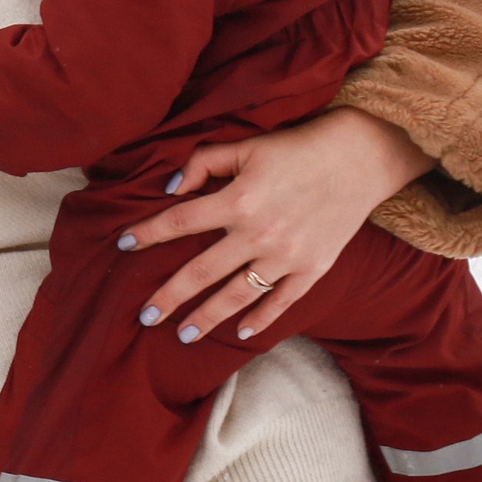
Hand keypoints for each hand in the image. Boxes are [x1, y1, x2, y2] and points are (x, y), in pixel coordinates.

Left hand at [124, 107, 436, 341]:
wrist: (360, 158)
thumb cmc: (297, 149)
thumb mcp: (247, 146)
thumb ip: (203, 163)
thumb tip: (170, 189)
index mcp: (238, 200)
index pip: (179, 222)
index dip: (147, 233)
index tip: (122, 246)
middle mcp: (259, 233)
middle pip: (201, 272)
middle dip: (169, 297)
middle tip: (145, 317)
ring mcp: (287, 256)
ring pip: (237, 295)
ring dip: (207, 317)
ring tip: (184, 334)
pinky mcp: (313, 268)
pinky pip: (281, 301)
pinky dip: (261, 319)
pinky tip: (241, 333)